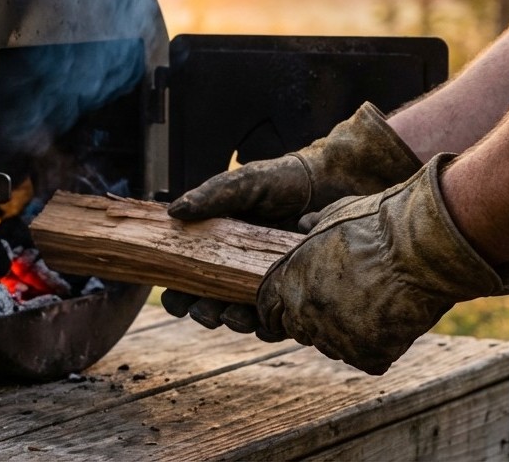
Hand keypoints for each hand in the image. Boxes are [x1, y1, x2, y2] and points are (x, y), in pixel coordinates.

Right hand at [163, 103, 419, 333]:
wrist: (335, 184)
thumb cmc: (285, 180)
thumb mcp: (244, 183)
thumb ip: (210, 196)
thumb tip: (174, 212)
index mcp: (218, 244)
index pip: (189, 275)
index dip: (178, 293)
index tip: (176, 301)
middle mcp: (238, 268)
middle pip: (211, 302)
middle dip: (203, 314)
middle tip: (205, 314)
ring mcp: (267, 282)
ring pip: (242, 316)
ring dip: (234, 323)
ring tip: (235, 317)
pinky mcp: (297, 291)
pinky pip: (280, 320)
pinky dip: (270, 327)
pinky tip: (267, 322)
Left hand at [257, 154, 503, 373]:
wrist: (416, 249)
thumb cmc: (377, 226)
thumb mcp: (334, 215)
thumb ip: (314, 226)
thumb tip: (304, 222)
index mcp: (289, 280)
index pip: (266, 307)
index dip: (281, 307)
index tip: (297, 305)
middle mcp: (304, 312)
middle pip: (298, 329)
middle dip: (314, 321)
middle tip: (345, 306)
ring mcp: (333, 337)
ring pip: (332, 347)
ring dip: (346, 336)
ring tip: (373, 311)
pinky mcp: (365, 354)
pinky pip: (367, 360)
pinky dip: (380, 348)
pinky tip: (393, 326)